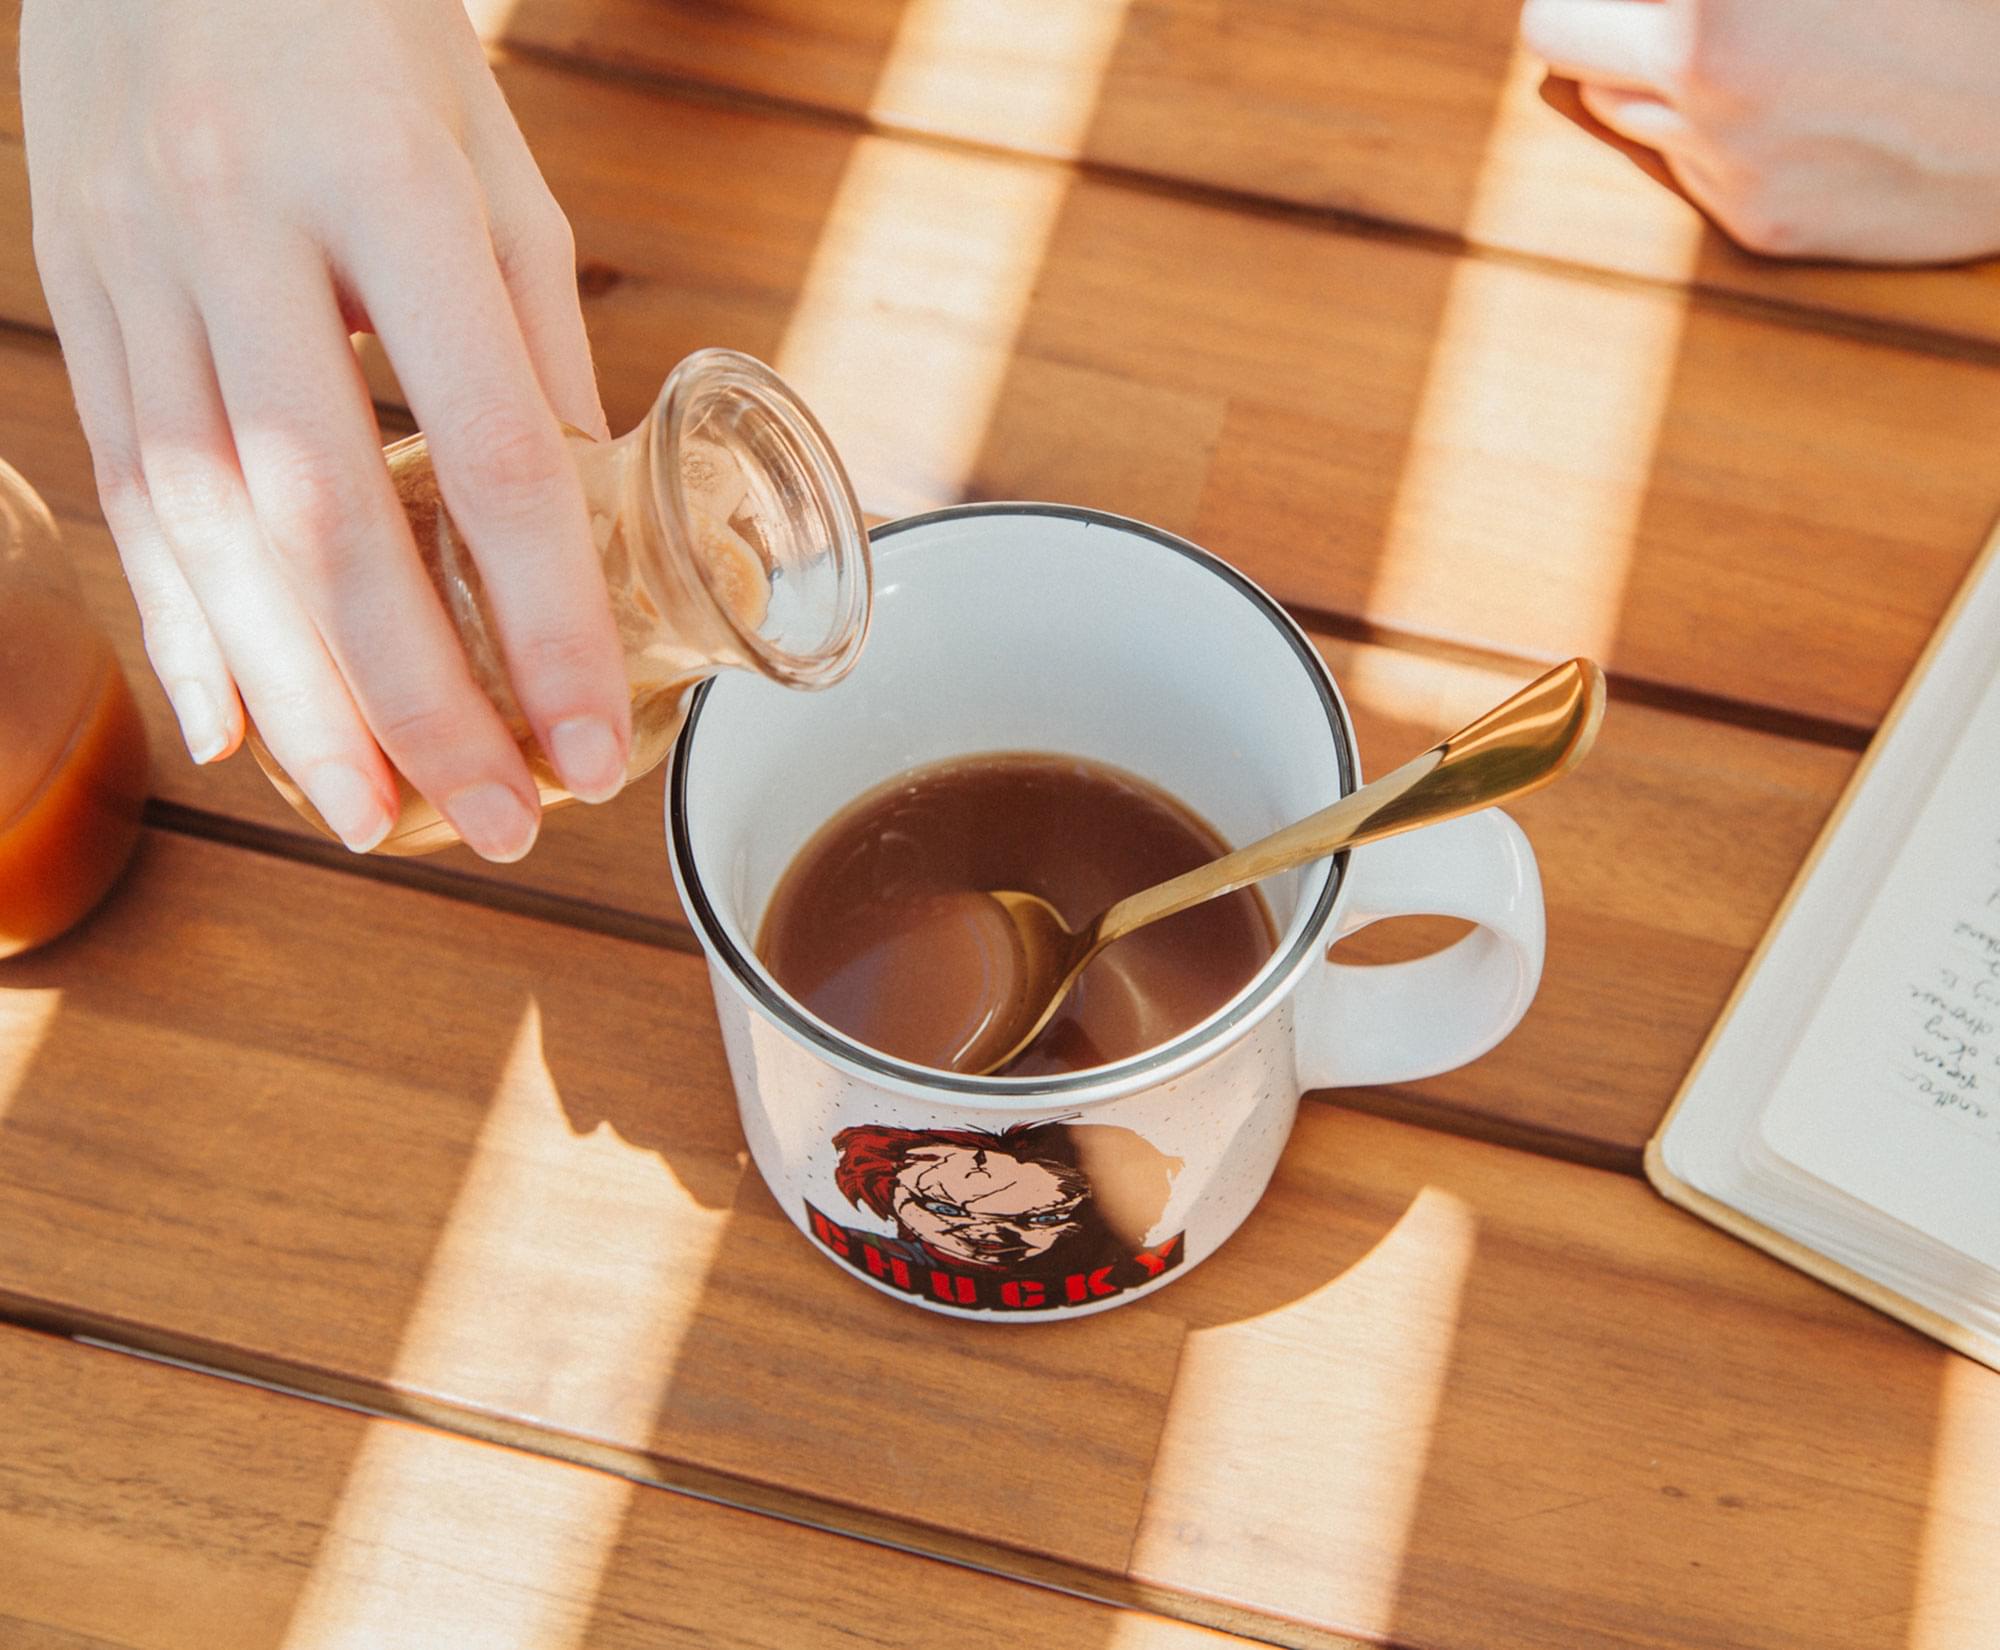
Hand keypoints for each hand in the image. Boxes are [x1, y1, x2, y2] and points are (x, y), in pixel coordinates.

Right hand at [21, 0, 629, 858]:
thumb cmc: (370, 34)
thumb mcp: (494, 166)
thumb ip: (537, 346)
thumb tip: (581, 521)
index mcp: (390, 187)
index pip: (485, 450)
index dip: (545, 621)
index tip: (588, 748)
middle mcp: (241, 231)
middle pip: (326, 523)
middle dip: (415, 703)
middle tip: (490, 826)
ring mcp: (133, 263)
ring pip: (208, 530)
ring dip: (296, 699)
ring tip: (372, 817)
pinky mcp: (71, 291)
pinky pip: (125, 490)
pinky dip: (183, 625)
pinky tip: (235, 731)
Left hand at [1521, 0, 1999, 263]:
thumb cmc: (1959, 6)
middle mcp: (1707, 69)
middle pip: (1560, 37)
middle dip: (1598, 9)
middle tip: (1661, 6)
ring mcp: (1727, 154)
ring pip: (1613, 106)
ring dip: (1650, 70)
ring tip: (1752, 41)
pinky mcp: (1756, 221)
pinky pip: (1683, 164)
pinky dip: (1712, 129)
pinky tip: (1799, 104)